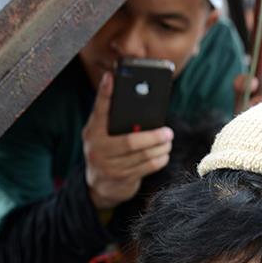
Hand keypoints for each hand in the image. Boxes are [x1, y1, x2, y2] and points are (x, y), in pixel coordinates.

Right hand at [82, 72, 173, 210]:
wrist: (99, 185)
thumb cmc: (107, 151)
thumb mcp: (103, 134)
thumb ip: (114, 120)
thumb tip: (141, 103)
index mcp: (93, 131)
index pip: (99, 109)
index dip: (105, 93)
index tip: (111, 77)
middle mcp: (97, 148)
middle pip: (130, 141)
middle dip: (153, 136)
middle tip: (168, 132)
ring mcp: (108, 166)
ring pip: (142, 155)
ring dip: (160, 148)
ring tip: (168, 142)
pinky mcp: (121, 179)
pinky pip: (146, 168)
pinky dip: (159, 160)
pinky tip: (164, 155)